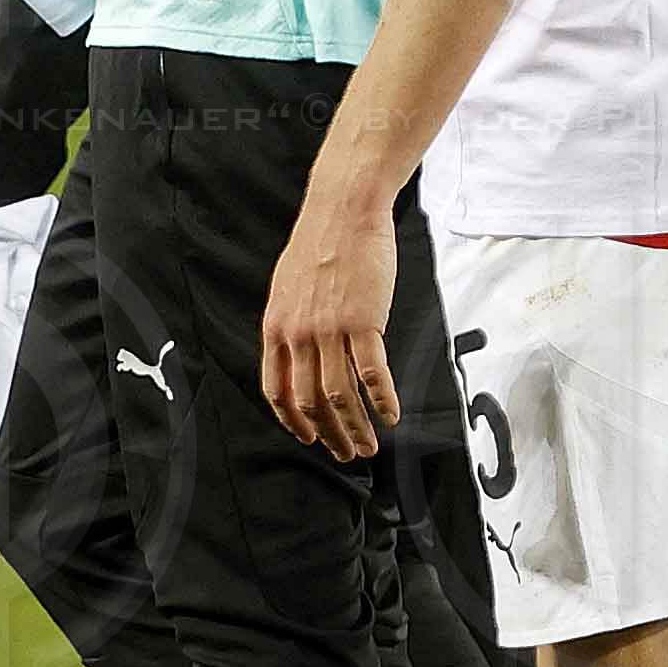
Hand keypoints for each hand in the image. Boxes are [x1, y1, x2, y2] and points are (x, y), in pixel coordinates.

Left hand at [260, 195, 403, 459]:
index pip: (277, 390)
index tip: (310, 438)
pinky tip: (391, 416)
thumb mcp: (288, 289)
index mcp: (276, 328)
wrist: (342, 212)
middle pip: (309, 400)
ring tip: (370, 446)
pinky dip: (381, 400)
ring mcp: (329, 329)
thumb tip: (297, 351)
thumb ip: (291, 324)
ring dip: (356, 426)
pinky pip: (371, 371)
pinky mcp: (363, 320)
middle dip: (330, 434)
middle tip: (347, 454)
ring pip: (339, 393)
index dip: (293, 420)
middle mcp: (298, 334)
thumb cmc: (319, 246)